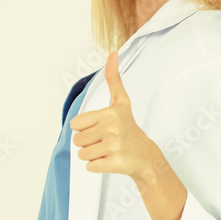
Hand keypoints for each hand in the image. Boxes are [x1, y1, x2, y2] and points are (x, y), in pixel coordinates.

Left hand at [70, 51, 166, 182]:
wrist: (145, 155)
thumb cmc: (128, 126)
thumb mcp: (121, 101)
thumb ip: (113, 78)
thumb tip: (113, 53)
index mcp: (109, 113)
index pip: (75, 125)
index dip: (86, 128)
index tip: (101, 127)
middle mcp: (111, 128)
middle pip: (76, 141)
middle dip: (88, 143)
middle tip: (105, 141)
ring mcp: (114, 146)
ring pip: (82, 155)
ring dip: (92, 155)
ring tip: (108, 150)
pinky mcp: (115, 163)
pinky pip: (90, 167)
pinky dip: (97, 166)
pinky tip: (110, 160)